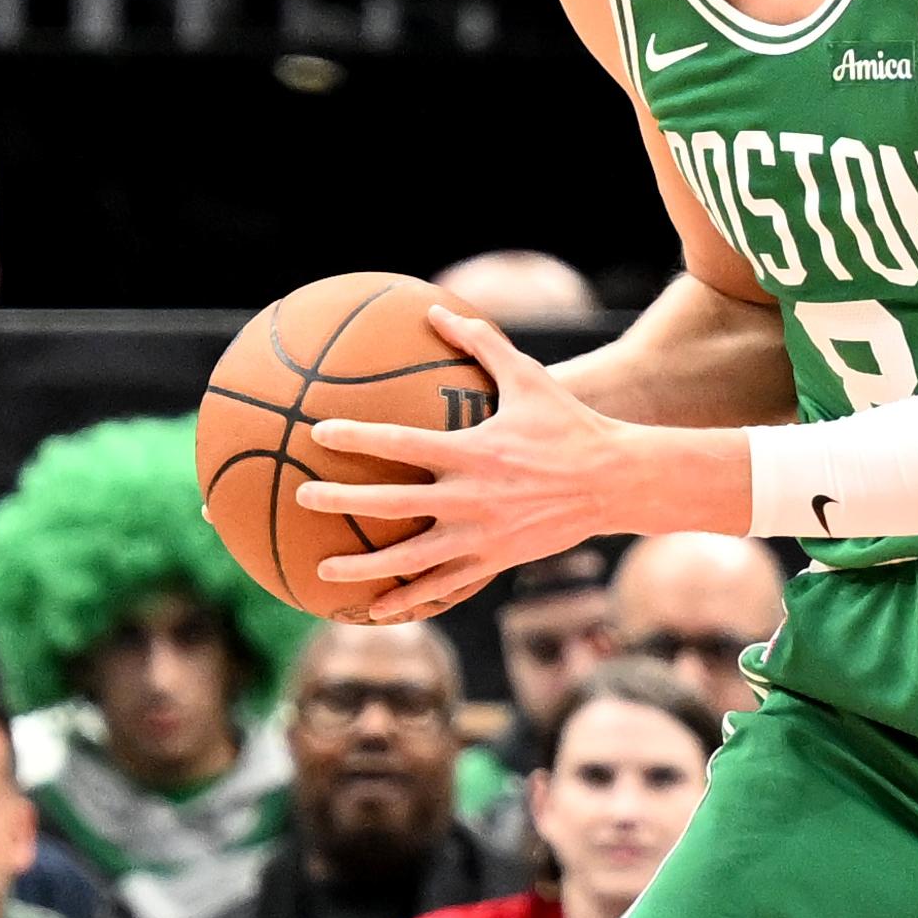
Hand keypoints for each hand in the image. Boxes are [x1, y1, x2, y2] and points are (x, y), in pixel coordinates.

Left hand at [298, 306, 654, 619]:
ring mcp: (482, 535)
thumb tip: (438, 309)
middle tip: (302, 497)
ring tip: (322, 570)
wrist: (616, 482)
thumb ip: (482, 343)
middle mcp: (472, 497)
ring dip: (363, 567)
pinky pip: (444, 585)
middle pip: (392, 504)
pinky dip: (410, 599)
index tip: (317, 433)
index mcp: (474, 452)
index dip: (357, 438)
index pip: (402, 445)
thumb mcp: (529, 378)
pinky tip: (378, 608)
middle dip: (341, 502)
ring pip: (410, 559)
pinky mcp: (495, 561)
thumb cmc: (569, 425)